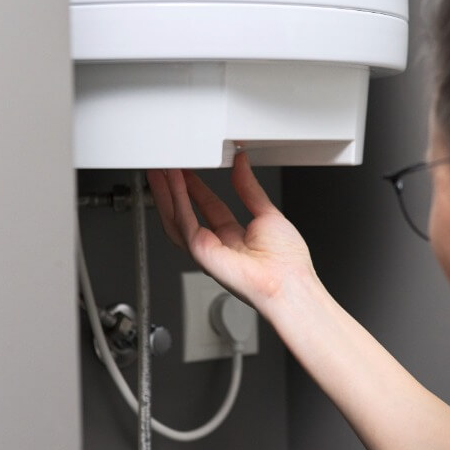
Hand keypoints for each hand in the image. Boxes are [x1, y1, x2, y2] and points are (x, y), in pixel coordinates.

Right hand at [146, 153, 316, 312]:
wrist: (288, 282)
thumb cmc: (286, 263)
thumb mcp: (267, 213)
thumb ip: (250, 189)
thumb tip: (242, 166)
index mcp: (234, 237)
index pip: (209, 207)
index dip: (197, 187)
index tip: (189, 171)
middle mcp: (217, 244)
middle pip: (187, 213)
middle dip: (173, 189)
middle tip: (166, 168)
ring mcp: (206, 250)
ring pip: (177, 218)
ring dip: (167, 193)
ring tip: (161, 172)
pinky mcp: (201, 252)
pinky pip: (185, 222)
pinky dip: (178, 200)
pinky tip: (175, 183)